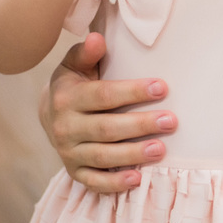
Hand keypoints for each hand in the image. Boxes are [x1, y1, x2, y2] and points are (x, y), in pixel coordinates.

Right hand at [39, 32, 175, 191]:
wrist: (50, 114)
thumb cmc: (75, 83)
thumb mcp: (75, 65)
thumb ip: (86, 53)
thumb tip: (96, 38)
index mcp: (67, 98)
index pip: (103, 95)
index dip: (133, 92)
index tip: (162, 87)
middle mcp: (65, 127)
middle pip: (106, 128)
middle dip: (140, 125)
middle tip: (171, 121)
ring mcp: (68, 152)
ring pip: (102, 156)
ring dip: (132, 155)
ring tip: (161, 149)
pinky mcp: (74, 171)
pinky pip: (93, 181)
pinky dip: (114, 183)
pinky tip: (138, 179)